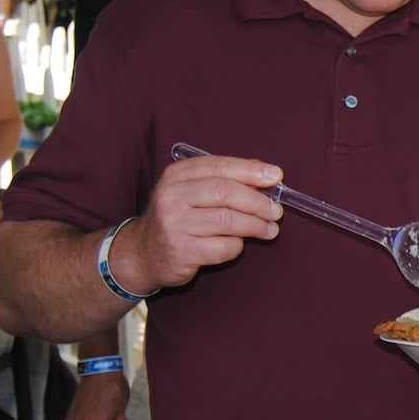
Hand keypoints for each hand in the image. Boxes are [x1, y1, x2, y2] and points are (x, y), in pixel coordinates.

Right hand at [121, 154, 283, 291]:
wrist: (142, 253)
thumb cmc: (178, 218)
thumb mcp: (191, 190)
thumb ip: (224, 179)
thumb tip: (266, 174)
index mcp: (177, 175)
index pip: (219, 166)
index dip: (251, 170)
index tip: (276, 176)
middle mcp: (172, 196)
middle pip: (225, 192)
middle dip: (258, 202)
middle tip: (276, 211)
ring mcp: (174, 224)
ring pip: (228, 220)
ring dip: (256, 225)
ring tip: (269, 229)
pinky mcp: (181, 251)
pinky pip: (223, 247)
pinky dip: (237, 246)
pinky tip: (239, 244)